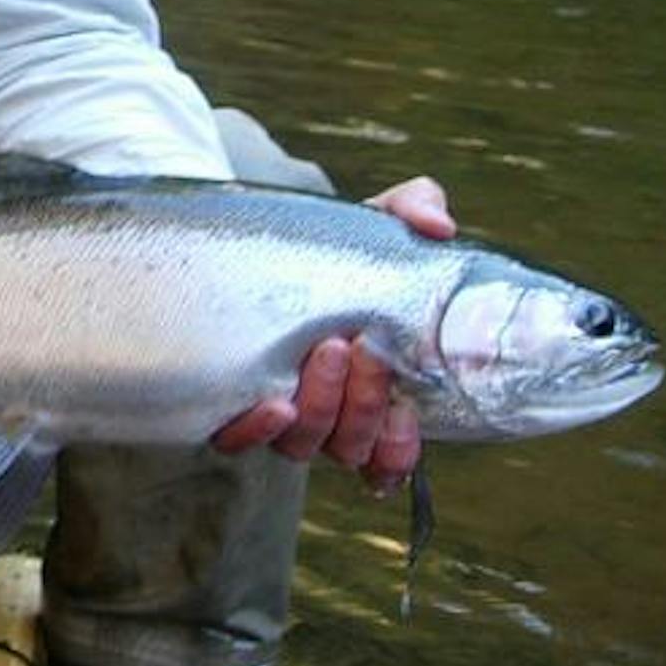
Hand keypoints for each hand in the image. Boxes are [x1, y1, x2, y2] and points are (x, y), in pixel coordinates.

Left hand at [213, 176, 456, 489]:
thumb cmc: (332, 245)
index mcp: (369, 389)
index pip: (390, 454)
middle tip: (364, 346)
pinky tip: (273, 403)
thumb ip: (415, 211)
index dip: (399, 449)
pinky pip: (236, 437)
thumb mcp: (377, 223)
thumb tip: (438, 226)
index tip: (407, 413)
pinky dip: (258, 429)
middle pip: (351, 444)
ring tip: (327, 348)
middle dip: (366, 403)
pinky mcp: (227, 402)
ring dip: (322, 405)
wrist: (260, 240)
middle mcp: (326, 411)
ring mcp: (279, 408)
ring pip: (303, 444)